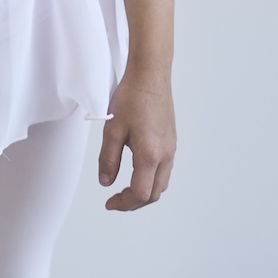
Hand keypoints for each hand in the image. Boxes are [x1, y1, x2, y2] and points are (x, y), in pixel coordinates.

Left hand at [98, 70, 175, 211]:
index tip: (109, 203)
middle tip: (116, 199)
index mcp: (150, 155)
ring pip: (162, 182)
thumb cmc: (132, 96)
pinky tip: (137, 170)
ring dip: (145, 191)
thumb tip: (106, 182)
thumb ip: (108, 159)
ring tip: (125, 188)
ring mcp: (171, 147)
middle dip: (134, 202)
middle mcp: (165, 154)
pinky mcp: (171, 139)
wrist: (151, 73)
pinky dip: (151, 178)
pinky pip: (165, 168)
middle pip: (154, 193)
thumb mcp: (112, 129)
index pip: (140, 194)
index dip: (124, 204)